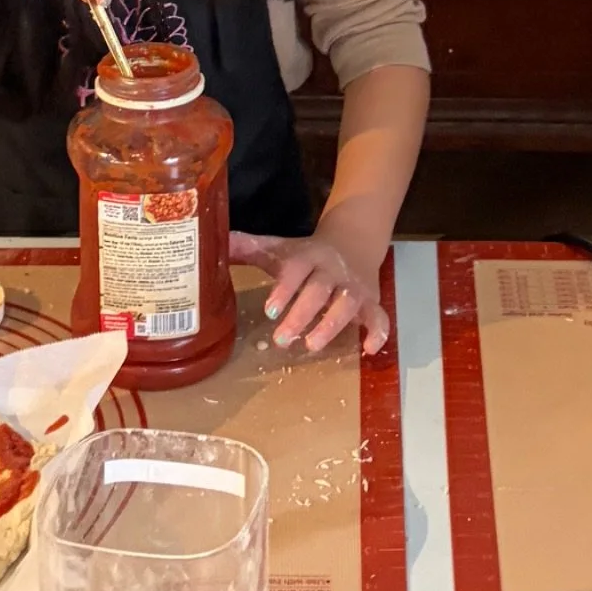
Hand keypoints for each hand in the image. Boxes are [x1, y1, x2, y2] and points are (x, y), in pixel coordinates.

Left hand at [232, 229, 389, 356]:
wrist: (354, 241)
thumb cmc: (307, 254)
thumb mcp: (279, 248)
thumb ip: (248, 248)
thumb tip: (213, 243)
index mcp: (308, 256)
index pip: (296, 270)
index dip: (285, 289)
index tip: (270, 310)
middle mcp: (332, 270)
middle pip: (320, 290)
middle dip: (302, 313)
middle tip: (282, 339)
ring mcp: (354, 286)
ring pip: (347, 303)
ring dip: (332, 325)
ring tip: (312, 346)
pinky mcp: (371, 301)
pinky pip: (379, 316)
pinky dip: (378, 331)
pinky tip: (368, 349)